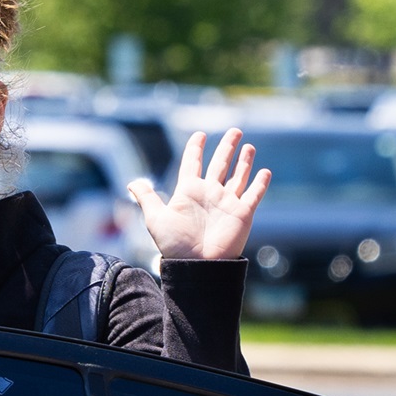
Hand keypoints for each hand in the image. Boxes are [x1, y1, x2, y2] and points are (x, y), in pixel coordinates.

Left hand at [128, 129, 271, 260]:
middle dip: (227, 147)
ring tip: (248, 146)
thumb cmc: (175, 244)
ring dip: (244, 161)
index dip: (196, 148)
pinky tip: (265, 171)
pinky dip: (260, 183)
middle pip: (220, 164)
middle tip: (235, 130)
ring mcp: (227, 203)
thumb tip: (130, 183)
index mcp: (189, 191)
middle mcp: (209, 194)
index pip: (193, 163)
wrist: (197, 265)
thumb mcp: (156, 218)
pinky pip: (254, 194)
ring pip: (238, 176)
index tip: (200, 135)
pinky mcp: (243, 213)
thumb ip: (147, 198)